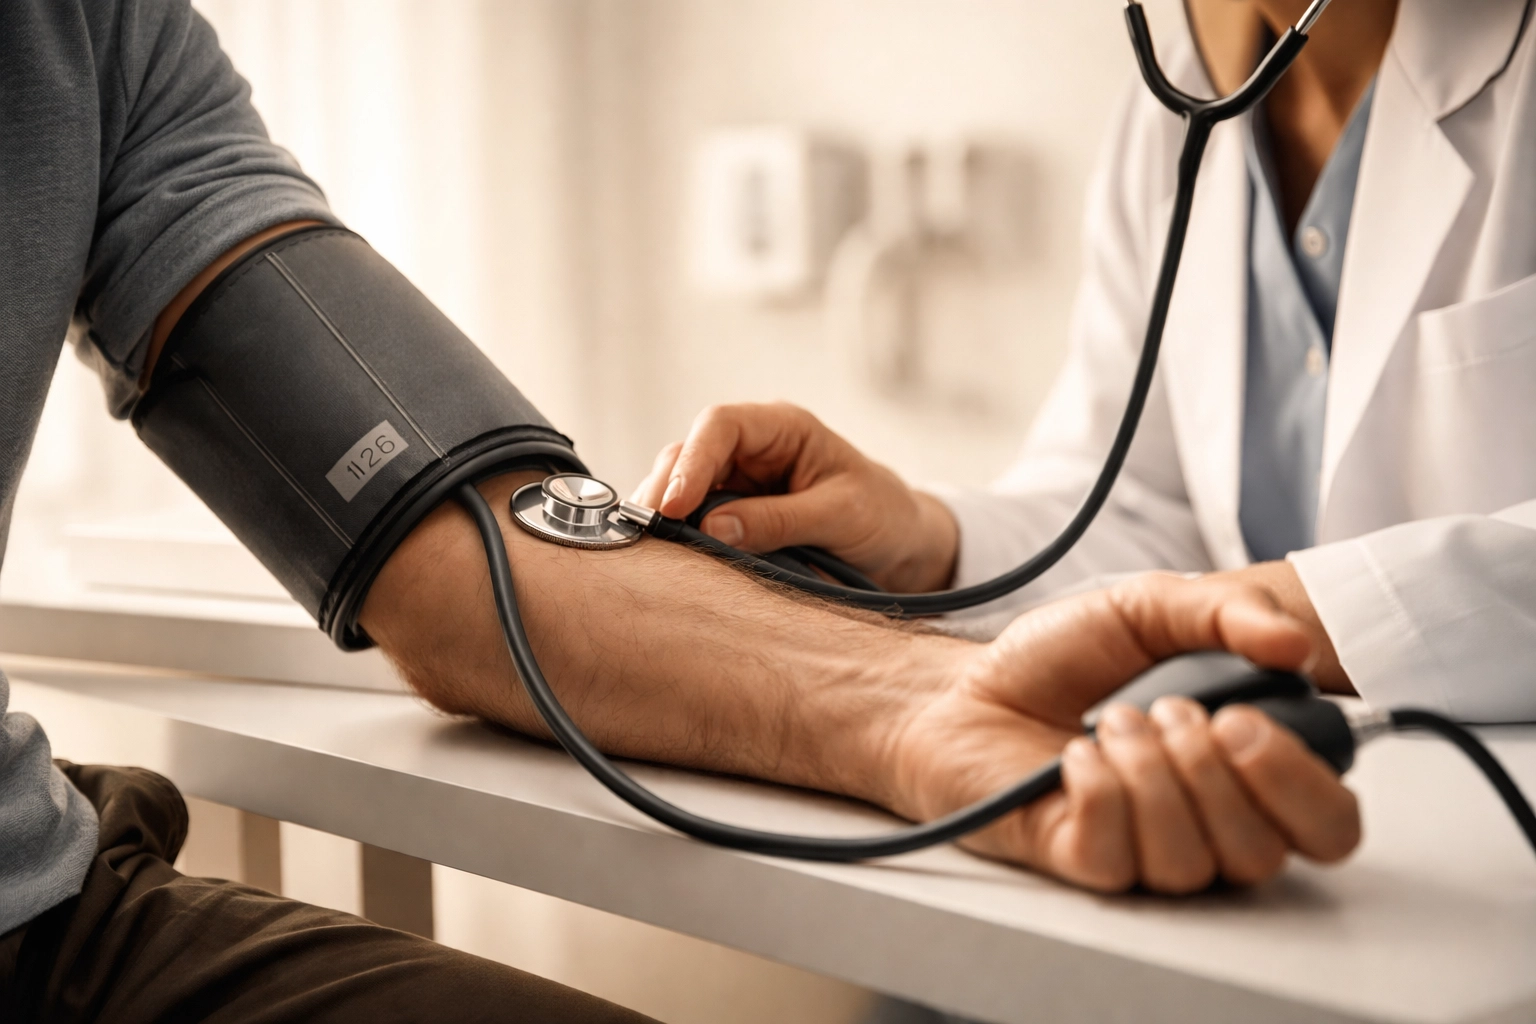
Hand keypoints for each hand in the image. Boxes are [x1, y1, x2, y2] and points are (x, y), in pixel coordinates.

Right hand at [632, 402, 958, 591]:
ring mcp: (737, 482)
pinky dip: (679, 537)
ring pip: (680, 488)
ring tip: (654, 551)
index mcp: (783, 428)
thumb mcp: (841, 516)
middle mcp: (752, 449)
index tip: (673, 507)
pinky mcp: (731, 515)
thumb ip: (780, 519)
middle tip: (649, 535)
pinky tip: (669, 559)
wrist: (900, 544)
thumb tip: (714, 529)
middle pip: (688, 454)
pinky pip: (693, 520)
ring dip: (665, 517)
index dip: (692, 462)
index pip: (720, 426)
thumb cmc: (881, 515)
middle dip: (664, 491)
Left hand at [880, 573, 1360, 891]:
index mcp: (1242, 770)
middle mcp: (1204, 822)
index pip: (1328, 823)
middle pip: (1267, 854)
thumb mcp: (1148, 608)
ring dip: (1149, 774)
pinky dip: (1098, 790)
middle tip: (1169, 712)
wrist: (965, 685)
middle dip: (1215, 775)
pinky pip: (1118, 856)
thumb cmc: (1062, 659)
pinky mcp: (1082, 862)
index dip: (1299, 783)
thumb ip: (1227, 613)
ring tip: (1109, 724)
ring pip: (1192, 860)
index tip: (1240, 720)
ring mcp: (1143, 851)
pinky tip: (1074, 756)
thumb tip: (1295, 646)